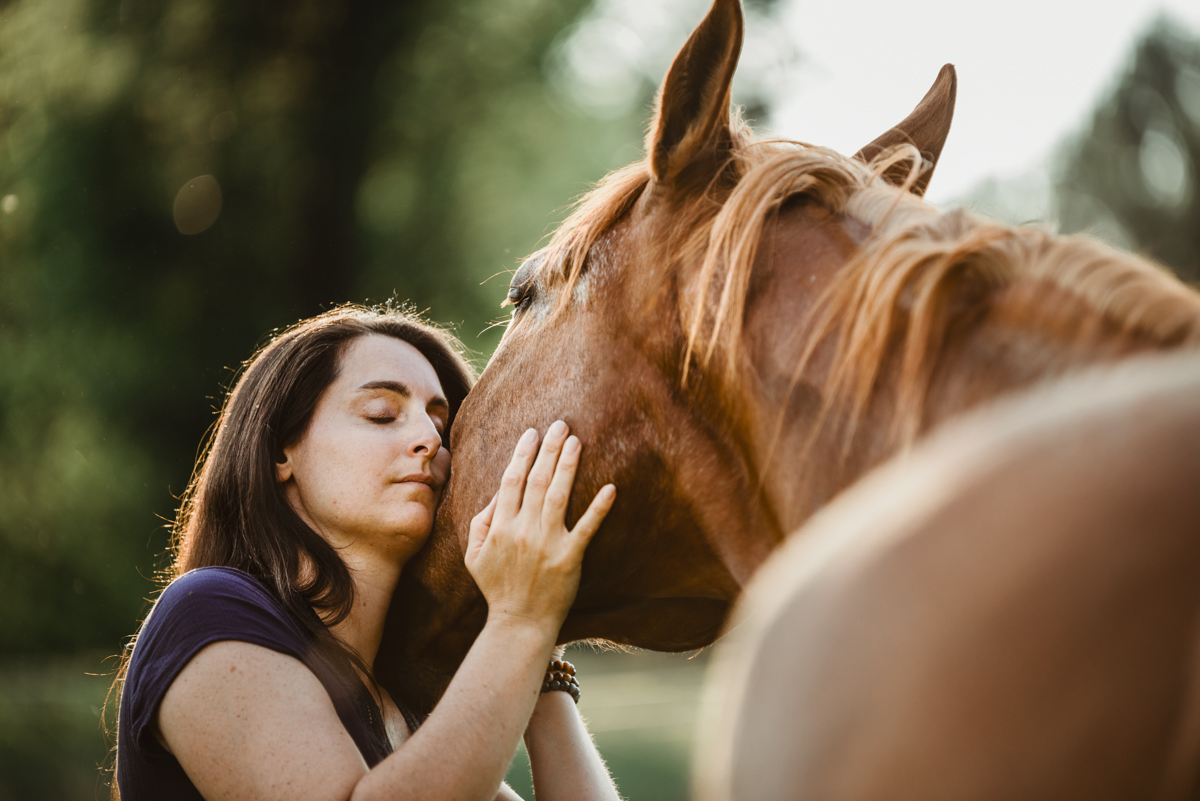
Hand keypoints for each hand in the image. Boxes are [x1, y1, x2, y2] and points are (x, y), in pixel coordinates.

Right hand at [465, 421, 614, 633]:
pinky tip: (610, 488)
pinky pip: (587, 528)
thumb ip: (481, 521)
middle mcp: (523, 530)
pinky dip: (599, 508)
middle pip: (537, 480)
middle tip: (560, 424)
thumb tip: (497, 493)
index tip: (532, 433)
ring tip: (576, 441)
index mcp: (500, 527)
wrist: (519, 623)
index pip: (512, 480)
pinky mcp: (570, 558)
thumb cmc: (497, 588)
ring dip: (568, 465)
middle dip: (548, 449)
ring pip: (559, 495)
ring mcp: (548, 543)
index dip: (522, 453)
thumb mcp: (474, 555)